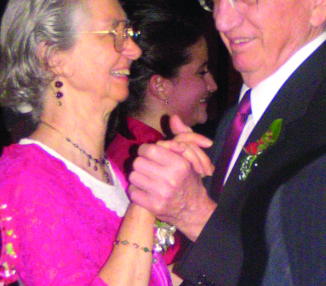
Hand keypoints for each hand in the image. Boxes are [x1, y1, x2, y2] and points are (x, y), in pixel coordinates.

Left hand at [128, 116, 216, 240]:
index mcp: (179, 164)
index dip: (146, 150)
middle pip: (138, 162)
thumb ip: (180, 135)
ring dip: (137, 176)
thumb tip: (173, 117)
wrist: (193, 209)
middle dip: (141, 162)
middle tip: (147, 166)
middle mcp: (170, 178)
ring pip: (133, 176)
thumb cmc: (189, 179)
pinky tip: (145, 189)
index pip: (149, 149)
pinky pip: (132, 191)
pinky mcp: (153, 206)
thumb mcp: (189, 156)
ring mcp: (161, 194)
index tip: (149, 154)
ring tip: (146, 177)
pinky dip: (136, 190)